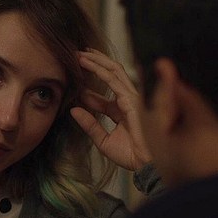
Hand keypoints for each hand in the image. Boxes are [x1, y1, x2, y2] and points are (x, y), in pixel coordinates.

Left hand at [73, 49, 151, 170]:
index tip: (72, 82)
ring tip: (80, 53)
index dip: (86, 89)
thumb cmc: (131, 155)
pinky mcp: (132, 97)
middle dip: (94, 64)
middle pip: (110, 76)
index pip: (101, 97)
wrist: (145, 164)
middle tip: (77, 55)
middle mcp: (126, 101)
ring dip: (95, 60)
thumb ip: (90, 125)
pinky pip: (114, 79)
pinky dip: (99, 68)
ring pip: (113, 71)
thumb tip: (73, 110)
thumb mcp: (103, 141)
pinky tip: (87, 62)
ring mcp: (131, 97)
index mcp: (121, 112)